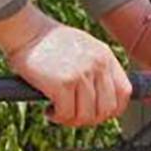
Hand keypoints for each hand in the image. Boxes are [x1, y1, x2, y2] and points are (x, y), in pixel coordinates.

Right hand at [0, 5, 132, 126]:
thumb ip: (96, 67)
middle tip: (75, 115)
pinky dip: (57, 117)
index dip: (114, 109)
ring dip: (72, 120)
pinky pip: (67, 114)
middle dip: (91, 119)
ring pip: (87, 115)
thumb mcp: (83, 46)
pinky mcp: (63, 84)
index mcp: (104, 55)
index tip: (99, 113)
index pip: (125, 92)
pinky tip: (49, 110)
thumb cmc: (47, 40)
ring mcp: (81, 74)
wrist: (25, 30)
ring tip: (59, 112)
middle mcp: (97, 65)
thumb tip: (99, 97)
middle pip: (107, 109)